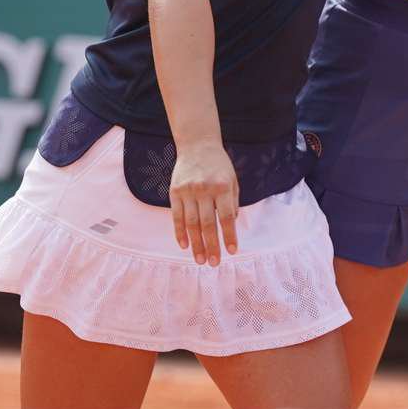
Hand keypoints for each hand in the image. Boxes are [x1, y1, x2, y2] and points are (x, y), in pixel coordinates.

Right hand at [169, 139, 239, 263]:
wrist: (197, 145)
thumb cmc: (219, 166)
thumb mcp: (232, 180)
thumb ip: (232, 202)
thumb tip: (230, 224)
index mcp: (222, 187)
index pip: (226, 217)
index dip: (229, 235)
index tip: (232, 251)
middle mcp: (204, 189)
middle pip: (208, 223)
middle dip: (211, 245)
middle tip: (214, 263)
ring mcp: (187, 191)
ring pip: (191, 223)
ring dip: (196, 244)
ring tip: (200, 259)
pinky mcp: (174, 192)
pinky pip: (177, 216)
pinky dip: (180, 232)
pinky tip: (185, 246)